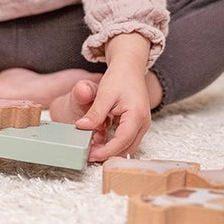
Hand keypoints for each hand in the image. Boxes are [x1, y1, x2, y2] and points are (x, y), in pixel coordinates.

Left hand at [75, 33, 151, 161]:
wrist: (129, 67)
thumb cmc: (119, 78)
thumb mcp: (104, 95)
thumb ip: (95, 113)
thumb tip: (81, 127)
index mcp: (137, 115)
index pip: (122, 141)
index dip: (106, 151)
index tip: (91, 155)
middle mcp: (143, 123)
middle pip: (127, 148)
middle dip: (108, 154)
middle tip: (88, 155)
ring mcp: (141, 125)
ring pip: (127, 146)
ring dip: (110, 150)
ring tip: (91, 150)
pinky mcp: (136, 124)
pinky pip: (126, 140)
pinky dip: (113, 143)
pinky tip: (98, 142)